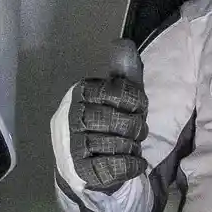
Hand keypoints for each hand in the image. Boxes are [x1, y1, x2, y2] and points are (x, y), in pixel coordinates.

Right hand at [68, 39, 148, 191]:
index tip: (139, 109)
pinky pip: (114, 166)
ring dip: (131, 147)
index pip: (118, 93)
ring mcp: (73, 144)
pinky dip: (131, 165)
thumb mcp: (115, 94)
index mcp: (81, 92)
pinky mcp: (80, 169)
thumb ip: (123, 72)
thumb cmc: (105, 123)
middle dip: (135, 128)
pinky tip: (134, 162)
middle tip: (137, 132)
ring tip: (130, 147)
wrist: (82, 165)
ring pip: (116, 144)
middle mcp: (72, 115)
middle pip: (118, 121)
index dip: (136, 103)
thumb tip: (123, 42)